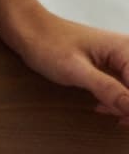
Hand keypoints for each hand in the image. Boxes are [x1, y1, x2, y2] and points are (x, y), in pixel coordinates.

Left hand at [0, 7, 128, 124]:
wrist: (33, 32)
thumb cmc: (51, 46)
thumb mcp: (77, 72)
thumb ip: (106, 89)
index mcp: (126, 49)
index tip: (121, 121)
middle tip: (116, 121)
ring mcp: (122, 57)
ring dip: (125, 105)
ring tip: (101, 109)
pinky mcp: (113, 63)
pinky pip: (124, 84)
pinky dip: (117, 99)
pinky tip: (102, 105)